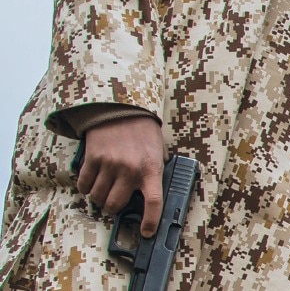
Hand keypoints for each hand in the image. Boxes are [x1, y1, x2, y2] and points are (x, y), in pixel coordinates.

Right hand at [77, 116, 166, 236]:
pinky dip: (85, 186)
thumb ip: (155, 170)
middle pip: (115, 205)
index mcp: (151, 167)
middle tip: (114, 198)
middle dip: (113, 206)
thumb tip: (150, 193)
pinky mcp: (93, 157)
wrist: (123, 105)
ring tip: (103, 186)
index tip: (146, 232)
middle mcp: (130, 168)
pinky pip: (84, 185)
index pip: (153, 202)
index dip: (150, 221)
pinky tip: (92, 178)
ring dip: (98, 196)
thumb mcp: (158, 149)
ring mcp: (110, 163)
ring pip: (97, 197)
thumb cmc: (143, 129)